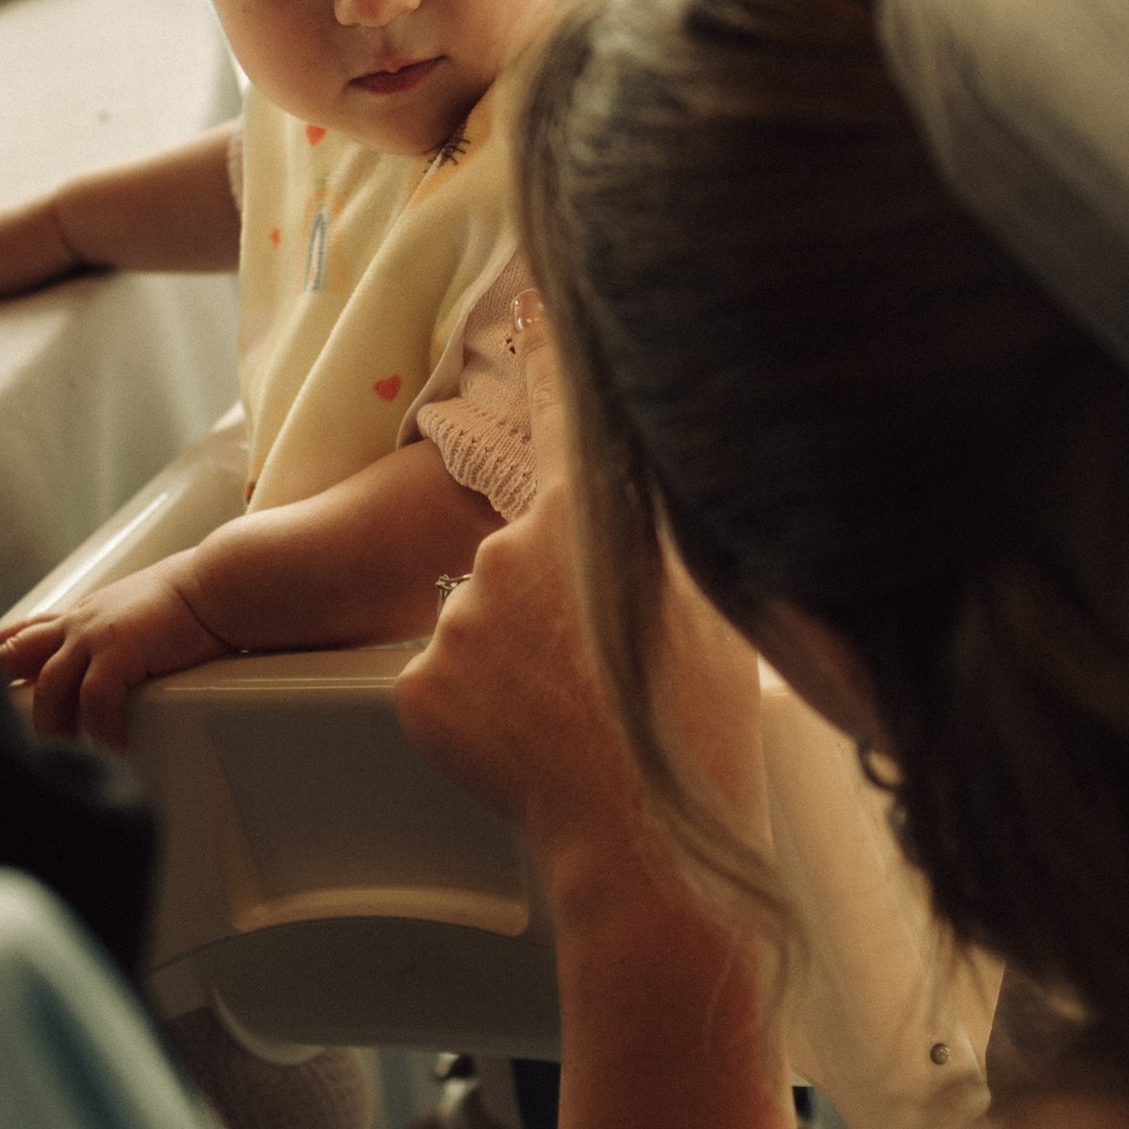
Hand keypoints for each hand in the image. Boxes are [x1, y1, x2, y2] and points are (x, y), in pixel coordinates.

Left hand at [0, 555, 228, 747]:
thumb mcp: (134, 615)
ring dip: (51, 727)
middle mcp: (79, 624)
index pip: (23, 633)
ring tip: (59, 757)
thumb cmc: (188, 604)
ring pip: (48, 687)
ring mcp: (96, 636)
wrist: (218, 585)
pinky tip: (111, 749)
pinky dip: (100, 729)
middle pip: (16, 654)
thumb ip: (112, 637)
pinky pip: (96, 700)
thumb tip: (112, 664)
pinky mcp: (121, 651)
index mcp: (81, 617)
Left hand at [398, 325, 763, 886]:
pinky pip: (447, 684)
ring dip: (515, 662)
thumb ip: (667, 537)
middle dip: (546, 602)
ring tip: (572, 717)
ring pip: (481, 624)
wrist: (644, 836)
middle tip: (594, 669)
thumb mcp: (711, 603)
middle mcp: (506, 550)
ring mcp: (455, 619)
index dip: (541, 350)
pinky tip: (529, 743)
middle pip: (516, 557)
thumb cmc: (700, 727)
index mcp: (582, 519)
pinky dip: (480, 713)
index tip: (523, 292)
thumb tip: (674, 487)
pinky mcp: (417, 684)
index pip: (553, 415)